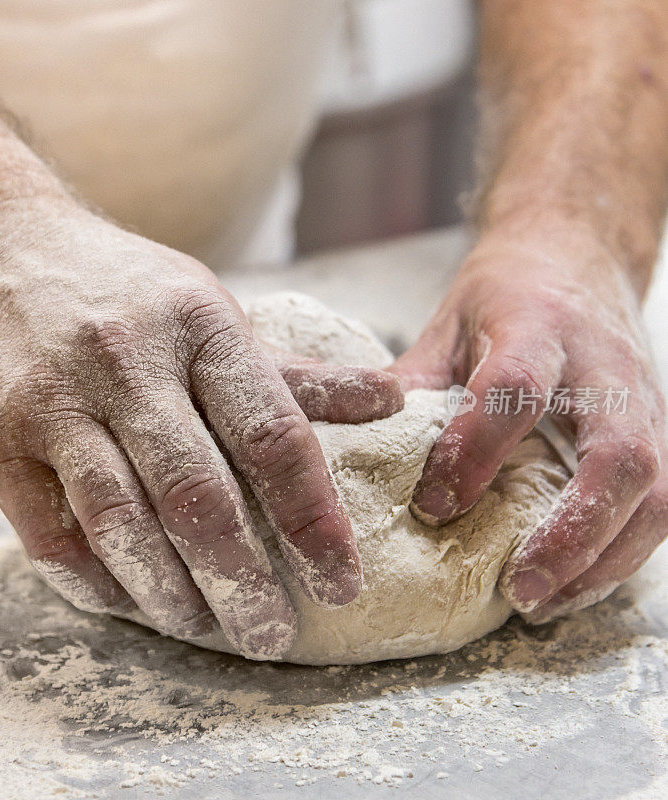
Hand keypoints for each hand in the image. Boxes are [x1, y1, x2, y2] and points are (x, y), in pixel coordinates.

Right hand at [0, 201, 403, 658]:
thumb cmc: (126, 290)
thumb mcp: (211, 310)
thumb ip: (297, 372)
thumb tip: (390, 401)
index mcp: (200, 325)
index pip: (272, 435)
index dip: (313, 519)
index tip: (341, 581)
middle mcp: (128, 361)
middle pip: (196, 493)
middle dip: (242, 580)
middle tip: (272, 636)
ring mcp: (56, 401)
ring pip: (121, 521)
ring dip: (170, 592)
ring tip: (207, 627)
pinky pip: (51, 532)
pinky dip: (96, 580)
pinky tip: (131, 600)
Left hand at [390, 222, 667, 621]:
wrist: (577, 254)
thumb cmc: (504, 294)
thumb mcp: (447, 326)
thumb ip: (413, 387)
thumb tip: (362, 456)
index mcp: (536, 327)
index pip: (514, 389)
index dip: (474, 451)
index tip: (433, 506)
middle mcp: (604, 365)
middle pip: (618, 456)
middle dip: (572, 533)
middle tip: (520, 589)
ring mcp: (644, 398)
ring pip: (656, 491)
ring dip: (605, 559)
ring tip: (544, 602)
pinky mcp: (660, 426)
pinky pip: (662, 501)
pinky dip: (622, 551)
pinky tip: (575, 580)